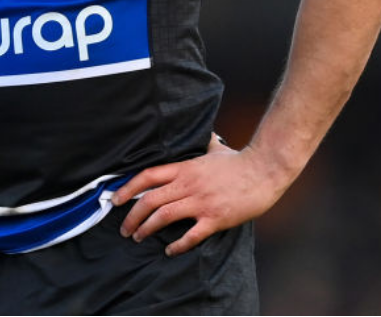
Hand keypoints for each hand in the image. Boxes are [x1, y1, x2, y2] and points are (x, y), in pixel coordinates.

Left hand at [111, 134, 290, 255]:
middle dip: (132, 216)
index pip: (147, 177)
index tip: (114, 199)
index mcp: (184, 168)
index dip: (127, 189)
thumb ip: (200, 142)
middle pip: (150, 200)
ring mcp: (201, 202)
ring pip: (164, 216)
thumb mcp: (214, 147)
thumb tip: (199, 130)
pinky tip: (169, 251)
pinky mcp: (216, 218)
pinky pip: (192, 235)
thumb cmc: (240, 160)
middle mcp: (188, 185)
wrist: (265, 170)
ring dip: (147, 229)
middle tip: (124, 229)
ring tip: (138, 237)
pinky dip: (178, 245)